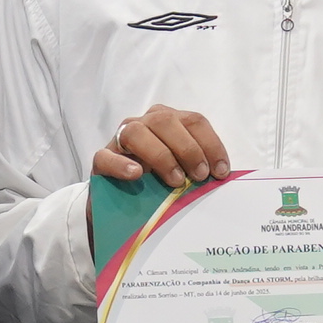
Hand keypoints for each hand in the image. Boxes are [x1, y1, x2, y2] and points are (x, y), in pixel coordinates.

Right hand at [91, 103, 229, 188]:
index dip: (211, 144)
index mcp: (169, 122)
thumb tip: (220, 176)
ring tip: (175, 180)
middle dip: (187, 148)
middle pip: (165, 121)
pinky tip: (136, 175)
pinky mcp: (102, 159)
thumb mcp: (184, 171)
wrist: (123, 201)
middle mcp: (145, 123)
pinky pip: (106, 156)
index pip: (193, 121)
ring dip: (160, 155)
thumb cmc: (160, 182)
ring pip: (135, 131)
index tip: (221, 171)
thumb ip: (198, 167)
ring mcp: (120, 139)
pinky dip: (121, 164)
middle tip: (199, 176)